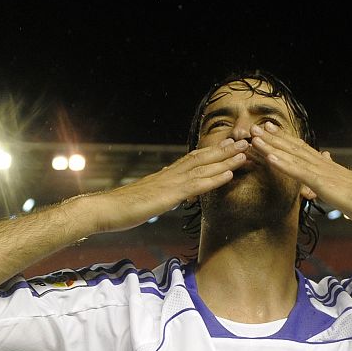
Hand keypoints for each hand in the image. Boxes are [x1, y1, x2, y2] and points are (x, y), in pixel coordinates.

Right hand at [94, 138, 249, 232]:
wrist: (106, 209)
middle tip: (245, 141)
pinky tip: (229, 175)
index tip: (229, 144)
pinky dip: (214, 179)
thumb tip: (169, 194)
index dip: (213, 151)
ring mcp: (171, 182)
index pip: (194, 158)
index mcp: (166, 174)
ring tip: (245, 153)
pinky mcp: (170, 194)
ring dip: (226, 160)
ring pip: (204, 168)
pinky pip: (196, 185)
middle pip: (203, 158)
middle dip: (225, 150)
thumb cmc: (123, 207)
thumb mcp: (148, 198)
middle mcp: (171, 173)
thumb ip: (161, 193)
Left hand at [250, 122, 351, 231]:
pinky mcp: (325, 185)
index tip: (270, 131)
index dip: (285, 140)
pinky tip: (269, 157)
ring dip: (272, 146)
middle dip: (273, 138)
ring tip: (255, 137)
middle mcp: (325, 165)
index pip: (303, 150)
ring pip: (293, 156)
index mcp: (329, 167)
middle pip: (295, 148)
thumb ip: (335, 178)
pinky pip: (300, 173)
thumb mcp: (347, 189)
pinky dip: (283, 164)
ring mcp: (324, 174)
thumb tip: (326, 168)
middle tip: (255, 128)